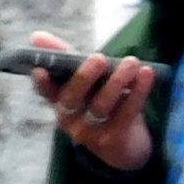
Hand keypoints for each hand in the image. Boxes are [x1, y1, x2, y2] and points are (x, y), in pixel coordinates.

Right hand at [27, 32, 153, 173]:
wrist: (124, 147)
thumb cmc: (100, 104)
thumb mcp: (84, 82)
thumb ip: (65, 58)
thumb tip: (37, 37)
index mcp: (60, 101)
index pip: (45, 91)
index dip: (42, 82)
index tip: (40, 68)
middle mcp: (69, 119)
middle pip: (72, 98)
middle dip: (84, 76)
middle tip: (99, 58)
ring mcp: (90, 132)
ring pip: (101, 105)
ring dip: (117, 81)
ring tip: (132, 62)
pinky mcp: (114, 139)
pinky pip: (126, 113)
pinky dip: (138, 92)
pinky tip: (146, 74)